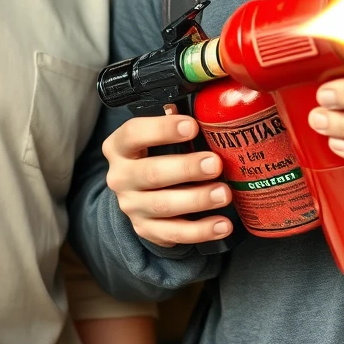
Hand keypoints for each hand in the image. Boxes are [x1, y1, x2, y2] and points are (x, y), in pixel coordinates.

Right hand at [102, 114, 233, 246]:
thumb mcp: (154, 137)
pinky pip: (173, 234)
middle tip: (215, 163)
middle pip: (150, 173)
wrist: (137, 193)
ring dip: (197, 200)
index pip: (133, 134)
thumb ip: (171, 123)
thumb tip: (202, 109)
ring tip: (224, 194)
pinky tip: (222, 224)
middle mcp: (120, 177)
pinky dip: (200, 231)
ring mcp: (131, 206)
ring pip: (163, 206)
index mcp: (119, 146)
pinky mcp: (146, 230)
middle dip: (186, 169)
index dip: (162, 129)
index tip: (192, 126)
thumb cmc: (153, 154)